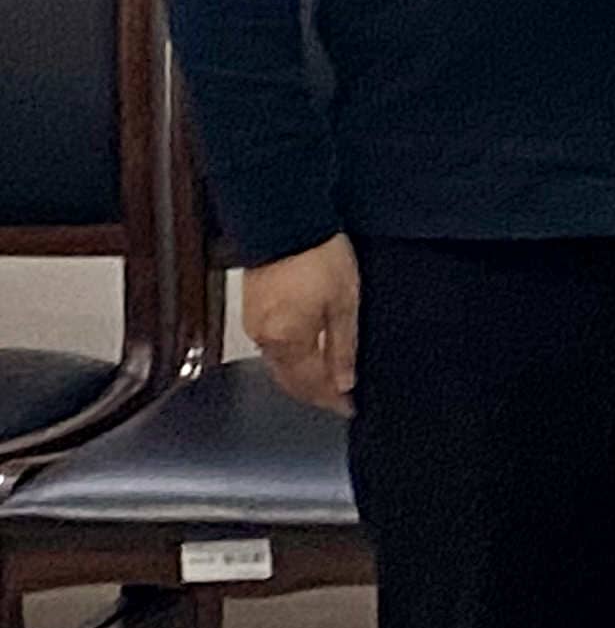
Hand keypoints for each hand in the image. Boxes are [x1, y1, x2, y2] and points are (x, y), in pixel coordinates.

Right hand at [244, 233, 361, 416]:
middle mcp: (265, 337)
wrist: (287, 219)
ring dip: (301, 376)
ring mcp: (254, 322)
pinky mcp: (253, 307)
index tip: (348, 409)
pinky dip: (290, 355)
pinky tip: (305, 352)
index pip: (309, 384)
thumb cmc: (320, 254)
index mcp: (287, 340)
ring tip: (326, 381)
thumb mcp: (345, 302)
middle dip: (314, 393)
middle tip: (339, 400)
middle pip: (290, 379)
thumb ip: (343, 346)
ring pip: (279, 363)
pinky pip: (272, 344)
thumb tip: (344, 381)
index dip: (330, 400)